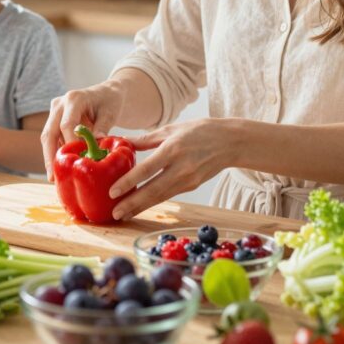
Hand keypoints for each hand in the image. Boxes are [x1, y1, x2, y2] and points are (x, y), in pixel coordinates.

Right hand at [41, 81, 125, 180]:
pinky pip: (53, 139)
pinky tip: (59, 169)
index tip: (75, 161)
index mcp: (74, 99)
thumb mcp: (111, 113)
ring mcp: (55, 112)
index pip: (66, 125)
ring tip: (54, 178)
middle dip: (50, 156)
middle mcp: (59, 104)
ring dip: (50, 158)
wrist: (107, 93)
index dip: (69, 144)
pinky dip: (55, 153)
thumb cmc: (110, 102)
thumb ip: (103, 127)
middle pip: (49, 133)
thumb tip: (96, 145)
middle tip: (53, 177)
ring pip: (47, 138)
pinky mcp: (55, 120)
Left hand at [107, 118, 240, 220]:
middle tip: (114, 213)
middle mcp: (181, 168)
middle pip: (152, 190)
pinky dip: (153, 202)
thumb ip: (147, 138)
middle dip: (132, 203)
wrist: (231, 142)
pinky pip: (168, 195)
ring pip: (160, 197)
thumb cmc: (200, 131)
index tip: (113, 191)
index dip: (129, 182)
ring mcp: (188, 180)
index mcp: (173, 149)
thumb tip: (124, 142)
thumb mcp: (172, 129)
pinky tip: (140, 206)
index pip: (147, 169)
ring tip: (123, 214)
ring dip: (140, 207)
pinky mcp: (192, 186)